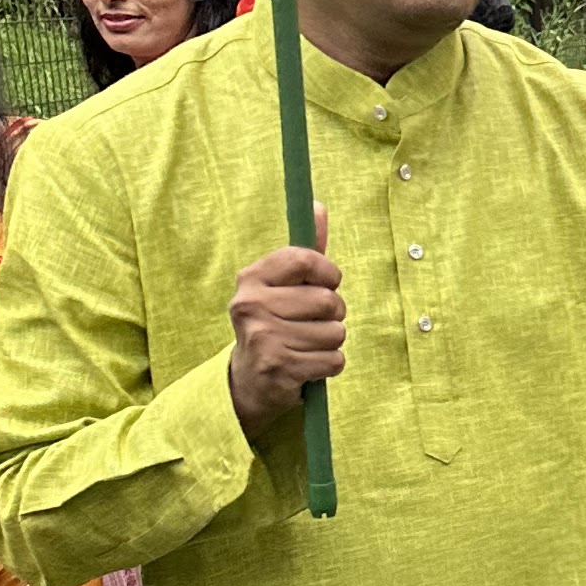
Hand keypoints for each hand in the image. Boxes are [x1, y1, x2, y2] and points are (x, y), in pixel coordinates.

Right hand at [228, 208, 344, 437]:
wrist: (250, 379)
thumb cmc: (276, 322)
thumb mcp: (284, 285)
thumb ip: (305, 251)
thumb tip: (318, 206)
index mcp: (251, 278)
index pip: (305, 259)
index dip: (328, 273)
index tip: (327, 283)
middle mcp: (251, 305)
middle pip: (328, 300)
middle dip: (334, 314)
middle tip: (313, 322)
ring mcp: (263, 338)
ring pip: (335, 333)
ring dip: (331, 342)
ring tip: (307, 344)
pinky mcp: (279, 368)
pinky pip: (333, 360)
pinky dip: (329, 365)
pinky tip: (307, 365)